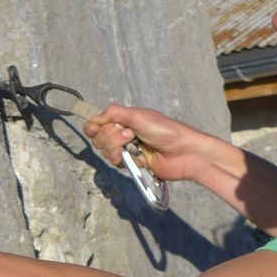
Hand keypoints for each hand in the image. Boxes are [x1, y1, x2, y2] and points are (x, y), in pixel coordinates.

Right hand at [83, 104, 207, 182]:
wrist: (183, 152)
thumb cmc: (164, 130)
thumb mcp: (137, 115)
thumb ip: (113, 113)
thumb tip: (94, 118)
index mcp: (125, 119)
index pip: (98, 123)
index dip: (93, 127)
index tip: (95, 129)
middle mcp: (123, 133)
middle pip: (99, 137)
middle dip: (110, 137)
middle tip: (129, 134)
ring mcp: (127, 149)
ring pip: (105, 150)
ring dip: (115, 148)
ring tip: (132, 145)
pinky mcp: (132, 163)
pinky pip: (115, 162)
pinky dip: (120, 159)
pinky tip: (132, 157)